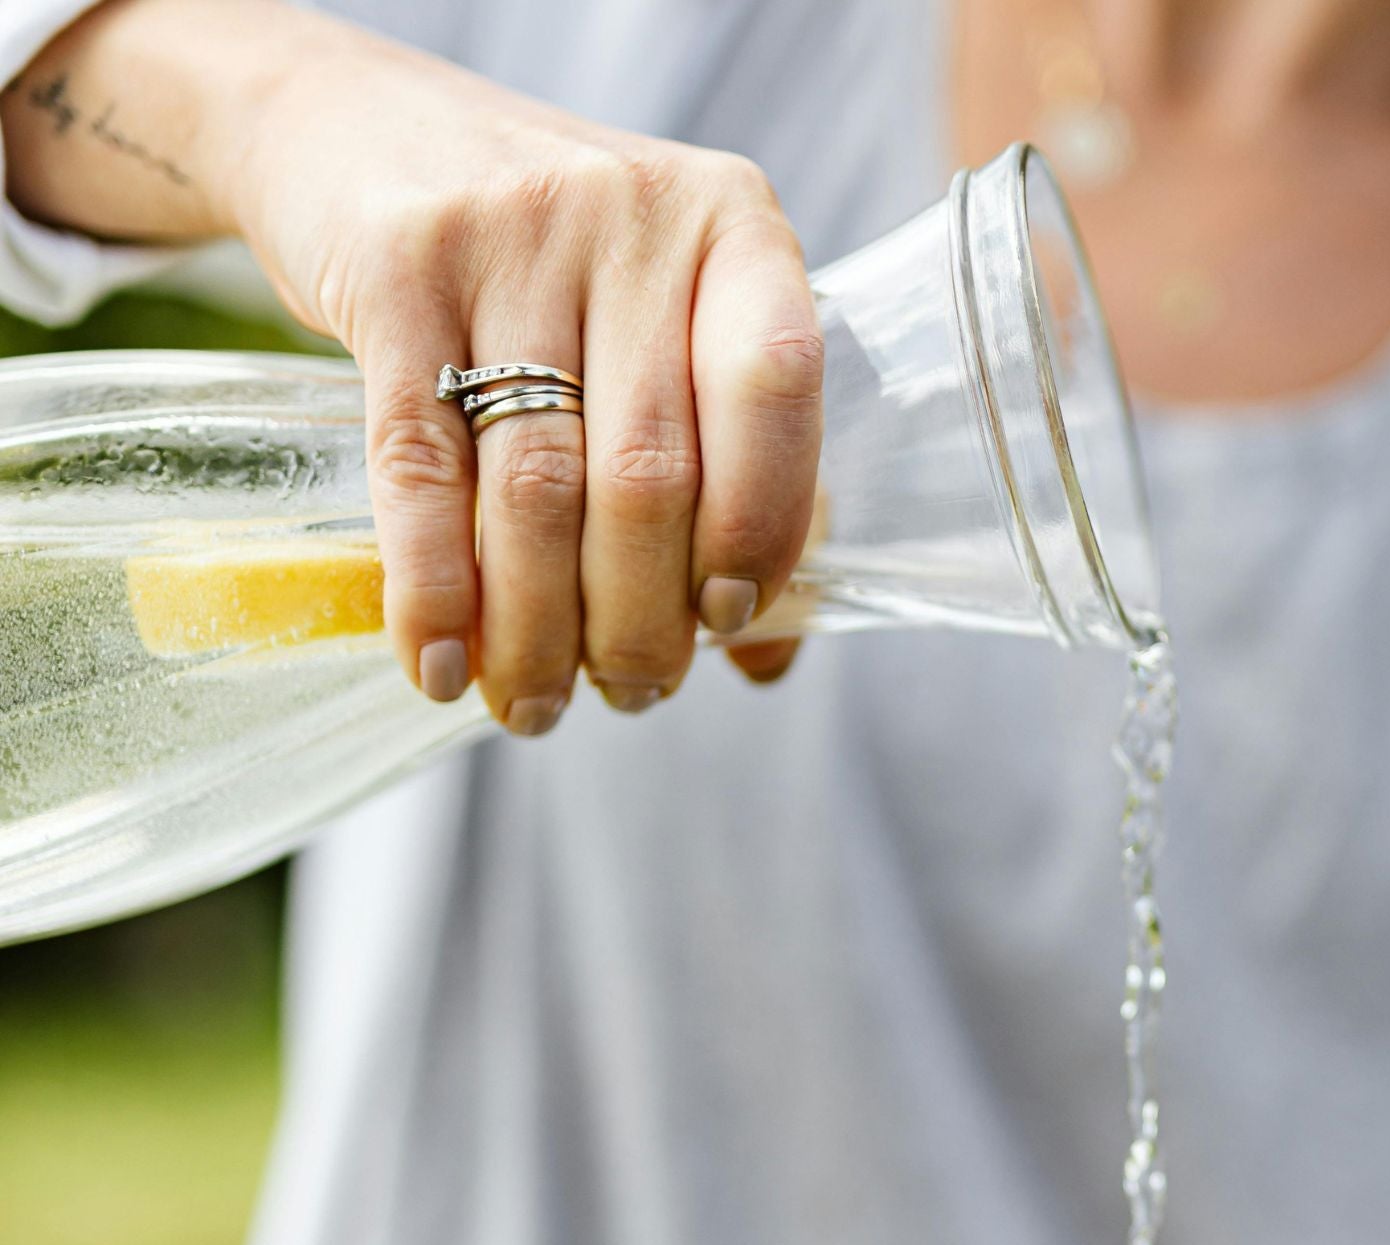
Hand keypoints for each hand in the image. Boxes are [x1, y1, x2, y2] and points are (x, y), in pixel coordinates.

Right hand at [5, 1, 821, 723]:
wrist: (347, 127)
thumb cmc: (544, 267)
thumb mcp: (653, 324)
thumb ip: (724, 466)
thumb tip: (769, 651)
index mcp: (731, 226)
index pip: (776, 392)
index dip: (758, 528)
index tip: (728, 621)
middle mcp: (630, 217)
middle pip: (649, 476)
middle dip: (641, 622)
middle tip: (630, 694)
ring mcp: (508, 234)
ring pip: (538, 490)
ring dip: (539, 632)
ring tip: (535, 705)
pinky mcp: (392, 268)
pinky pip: (421, 470)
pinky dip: (434, 591)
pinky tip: (441, 664)